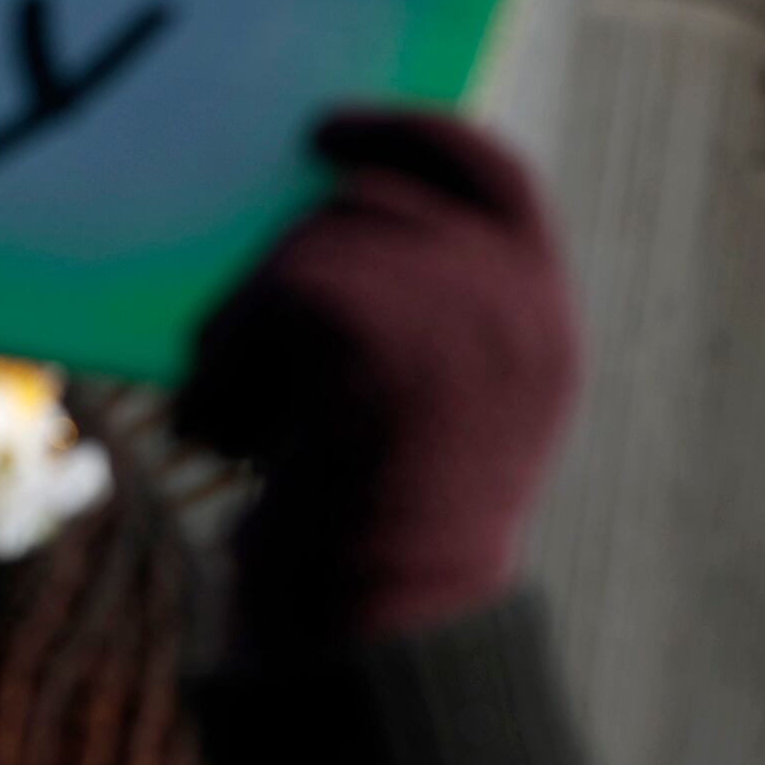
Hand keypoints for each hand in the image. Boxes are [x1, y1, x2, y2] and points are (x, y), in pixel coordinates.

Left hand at [177, 108, 578, 653]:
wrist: (378, 637)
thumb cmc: (378, 534)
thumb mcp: (434, 404)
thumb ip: (423, 306)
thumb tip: (321, 209)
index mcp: (545, 320)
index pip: (495, 171)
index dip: (410, 132)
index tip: (327, 127)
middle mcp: (517, 303)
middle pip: (366, 206)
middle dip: (288, 272)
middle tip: (249, 355)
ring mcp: (446, 308)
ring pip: (297, 254)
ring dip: (246, 337)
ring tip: (254, 428)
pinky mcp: (360, 324)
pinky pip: (253, 305)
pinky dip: (218, 373)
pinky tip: (227, 440)